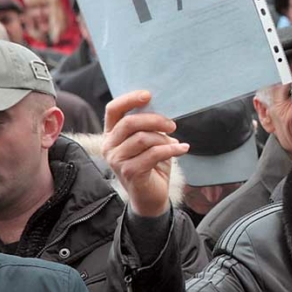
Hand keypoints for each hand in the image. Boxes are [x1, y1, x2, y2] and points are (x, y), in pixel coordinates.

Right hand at [102, 91, 188, 216]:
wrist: (151, 197)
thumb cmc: (151, 165)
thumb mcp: (150, 141)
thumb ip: (150, 126)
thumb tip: (163, 109)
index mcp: (111, 134)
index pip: (113, 109)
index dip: (129, 99)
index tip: (148, 95)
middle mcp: (109, 146)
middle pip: (129, 122)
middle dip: (155, 120)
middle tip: (172, 125)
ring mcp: (116, 160)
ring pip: (142, 138)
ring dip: (163, 138)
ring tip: (175, 142)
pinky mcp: (129, 172)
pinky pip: (153, 153)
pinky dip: (171, 149)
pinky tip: (182, 149)